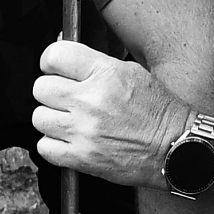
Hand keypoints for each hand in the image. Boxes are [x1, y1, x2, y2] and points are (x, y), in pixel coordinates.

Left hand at [32, 41, 194, 189]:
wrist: (175, 148)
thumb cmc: (158, 112)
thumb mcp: (131, 72)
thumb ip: (94, 64)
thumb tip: (62, 55)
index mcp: (104, 74)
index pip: (54, 56)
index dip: (50, 62)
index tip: (54, 69)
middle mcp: (90, 101)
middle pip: (41, 88)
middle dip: (51, 92)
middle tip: (64, 99)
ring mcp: (83, 131)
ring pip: (39, 118)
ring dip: (50, 119)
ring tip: (68, 121)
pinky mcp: (81, 158)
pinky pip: (44, 147)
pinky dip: (51, 145)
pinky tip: (67, 141)